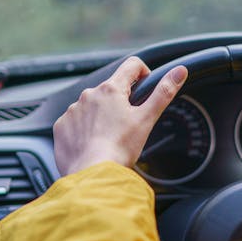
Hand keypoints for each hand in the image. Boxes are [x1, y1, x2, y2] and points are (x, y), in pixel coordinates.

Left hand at [53, 56, 187, 175]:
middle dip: (120, 102)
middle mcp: (88, 94)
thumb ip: (164, 92)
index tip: (145, 88)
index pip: (131, 66)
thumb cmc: (120, 148)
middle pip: (110, 90)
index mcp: (111, 89)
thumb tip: (180, 71)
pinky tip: (92, 144)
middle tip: (128, 125)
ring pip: (91, 106)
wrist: (92, 173)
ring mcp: (73, 110)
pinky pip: (75, 122)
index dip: (143, 74)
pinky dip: (83, 130)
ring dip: (100, 116)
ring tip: (109, 138)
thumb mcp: (147, 119)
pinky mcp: (61, 126)